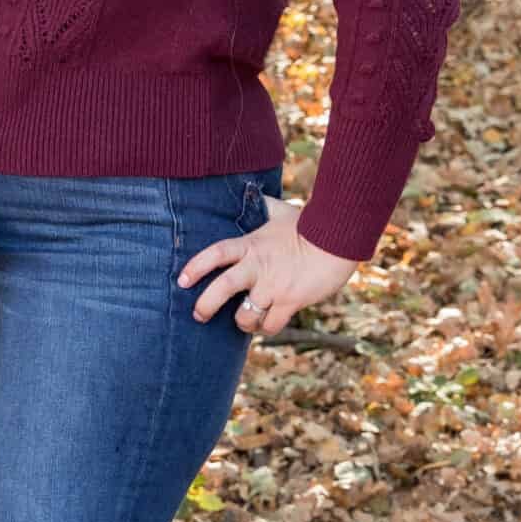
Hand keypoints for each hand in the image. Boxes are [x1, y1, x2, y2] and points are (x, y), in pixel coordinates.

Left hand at [179, 195, 359, 337]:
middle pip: (221, 289)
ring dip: (241, 323)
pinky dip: (265, 328)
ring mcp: (273, 286)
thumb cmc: (310, 225)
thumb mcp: (282, 213)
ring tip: (244, 322)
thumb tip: (256, 193)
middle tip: (198, 314)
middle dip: (205, 305)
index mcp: (251, 245)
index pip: (215, 254)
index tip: (182, 280)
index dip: (196, 267)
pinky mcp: (290, 301)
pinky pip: (270, 325)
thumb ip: (265, 207)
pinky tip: (266, 324)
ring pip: (244, 315)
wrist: (339, 239)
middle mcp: (257, 267)